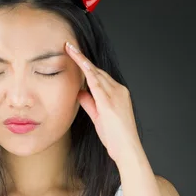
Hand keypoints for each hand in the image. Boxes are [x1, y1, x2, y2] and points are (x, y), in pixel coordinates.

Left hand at [65, 41, 141, 165]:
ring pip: (96, 73)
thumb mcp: (99, 118)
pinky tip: (79, 61)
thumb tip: (79, 92)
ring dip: (82, 60)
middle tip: (68, 46)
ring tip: (70, 49)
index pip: (99, 75)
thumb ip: (89, 104)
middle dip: (82, 58)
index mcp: (118, 94)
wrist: (127, 150)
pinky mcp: (109, 102)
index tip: (75, 54)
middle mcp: (118, 90)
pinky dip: (87, 70)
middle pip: (97, 71)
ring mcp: (115, 95)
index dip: (86, 64)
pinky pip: (96, 82)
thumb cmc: (116, 138)